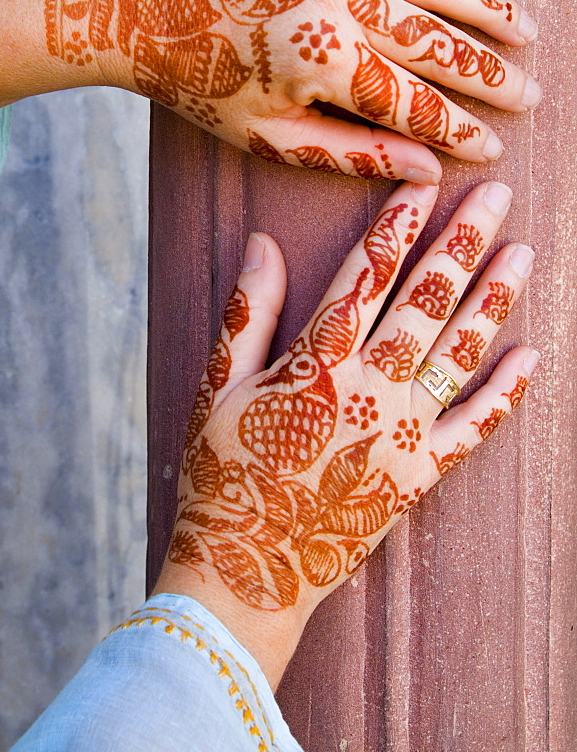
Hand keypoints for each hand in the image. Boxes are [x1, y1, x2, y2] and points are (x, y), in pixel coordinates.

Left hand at [46, 0, 540, 183]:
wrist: (136, 6)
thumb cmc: (200, 81)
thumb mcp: (268, 137)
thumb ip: (351, 154)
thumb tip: (427, 171)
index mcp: (328, 64)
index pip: (417, 105)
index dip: (460, 130)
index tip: (491, 146)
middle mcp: (341, 1)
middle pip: (440, 45)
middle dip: (491, 76)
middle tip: (530, 94)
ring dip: (487, 7)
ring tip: (525, 29)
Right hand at [154, 180, 538, 686]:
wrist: (247, 569)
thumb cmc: (223, 473)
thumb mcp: (219, 386)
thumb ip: (248, 313)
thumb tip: (263, 244)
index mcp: (319, 361)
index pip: (368, 274)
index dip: (399, 224)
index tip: (424, 182)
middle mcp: (370, 388)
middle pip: (427, 301)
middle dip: (463, 242)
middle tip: (496, 196)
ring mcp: (401, 433)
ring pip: (459, 351)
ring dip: (494, 299)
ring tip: (523, 253)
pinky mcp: (420, 476)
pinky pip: (474, 428)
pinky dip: (505, 392)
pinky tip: (531, 355)